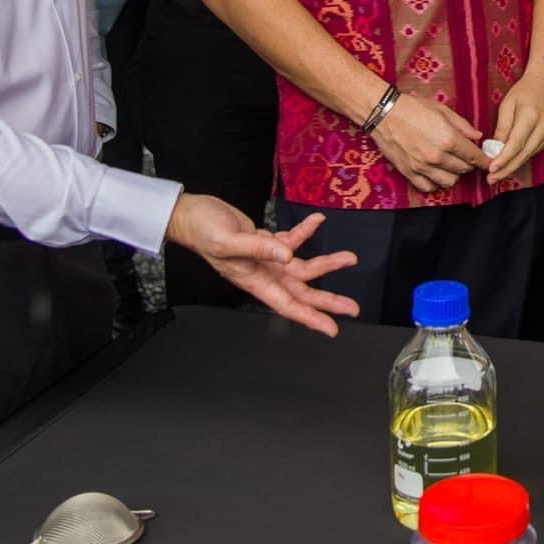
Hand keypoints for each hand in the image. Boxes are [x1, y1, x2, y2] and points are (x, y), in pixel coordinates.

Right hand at [165, 196, 359, 336]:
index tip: (332, 328)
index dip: (310, 318)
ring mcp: (266, 259)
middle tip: (352, 308)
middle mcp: (264, 273)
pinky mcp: (265, 241)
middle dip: (328, 300)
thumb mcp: (228, 240)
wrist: (191, 214)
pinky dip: (306, 232)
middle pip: (302, 292)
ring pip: (302, 267)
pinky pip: (291, 240)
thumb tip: (286, 254)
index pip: (287, 304)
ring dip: (326, 263)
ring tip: (349, 258)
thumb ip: (259, 247)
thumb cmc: (202, 230)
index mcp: (254, 280)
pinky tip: (317, 221)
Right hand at [368, 90, 486, 191]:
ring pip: (449, 181)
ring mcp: (423, 167)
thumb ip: (463, 126)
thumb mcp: (442, 110)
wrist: (384, 114)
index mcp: (448, 139)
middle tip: (465, 156)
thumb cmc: (413, 108)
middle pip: (464, 169)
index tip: (489, 163)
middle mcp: (438, 156)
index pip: (474, 156)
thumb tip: (477, 137)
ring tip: (450, 164)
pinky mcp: (410, 173)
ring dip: (454, 174)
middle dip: (468, 163)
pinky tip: (435, 172)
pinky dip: (436, 183)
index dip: (484, 161)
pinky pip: (429, 187)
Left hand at [487, 56, 543, 183]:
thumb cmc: (525, 90)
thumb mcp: (508, 104)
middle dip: (506, 169)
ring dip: (513, 166)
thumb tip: (494, 149)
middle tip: (491, 180)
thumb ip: (502, 127)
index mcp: (531, 116)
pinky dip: (521, 158)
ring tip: (497, 175)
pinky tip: (510, 163)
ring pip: (529, 155)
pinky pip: (534, 151)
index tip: (491, 169)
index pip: (515, 144)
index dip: (503, 159)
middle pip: (523, 154)